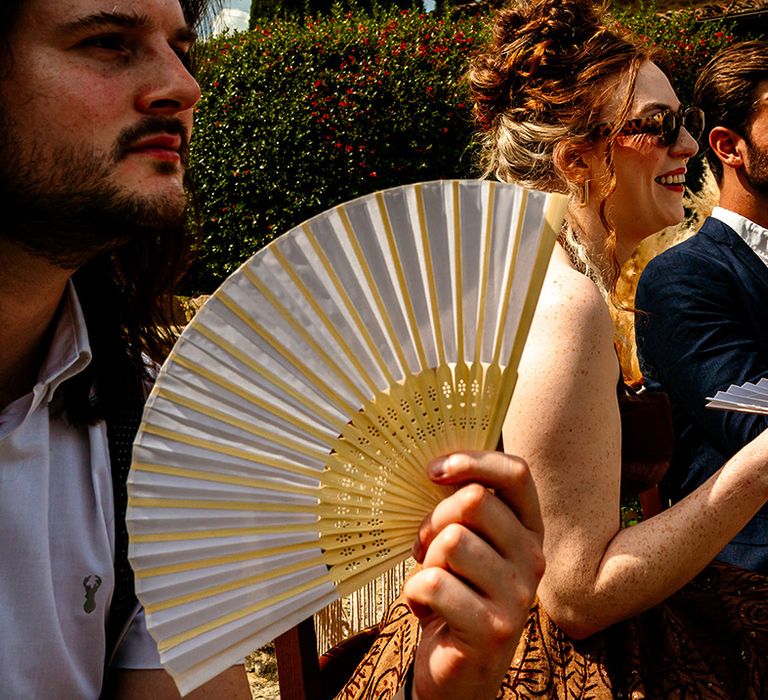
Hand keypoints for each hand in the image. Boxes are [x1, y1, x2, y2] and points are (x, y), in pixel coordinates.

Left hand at [403, 451, 544, 699]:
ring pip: (450, 541)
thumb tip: (434, 466)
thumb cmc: (457, 597)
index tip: (433, 472)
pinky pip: (431, 583)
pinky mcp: (492, 628)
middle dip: (434, 520)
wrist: (460, 673)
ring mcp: (517, 595)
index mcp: (528, 531)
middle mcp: (533, 559)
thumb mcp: (469, 548)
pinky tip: (429, 612)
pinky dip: (414, 595)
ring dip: (425, 563)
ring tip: (432, 584)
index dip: (473, 462)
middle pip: (473, 502)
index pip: (516, 474)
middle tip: (426, 548)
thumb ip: (465, 512)